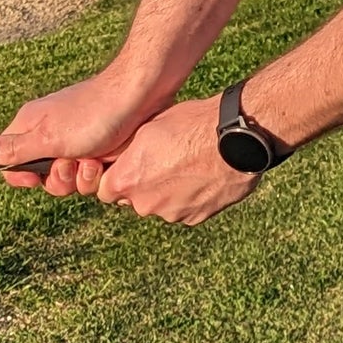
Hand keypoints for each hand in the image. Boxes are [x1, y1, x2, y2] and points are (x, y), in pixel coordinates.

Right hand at [0, 67, 170, 196]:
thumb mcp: (49, 137)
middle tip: (71, 163)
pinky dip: (99, 174)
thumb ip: (13, 149)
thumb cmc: (95, 113)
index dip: (20, 177)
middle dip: (57, 180)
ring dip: (81, 178)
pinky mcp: (101, 149)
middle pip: (42, 177)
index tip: (33, 180)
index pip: (10, 163)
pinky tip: (109, 162)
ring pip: (69, 179)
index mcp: (32, 128)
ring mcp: (78, 143)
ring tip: (94, 161)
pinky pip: (92, 175)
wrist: (142, 94)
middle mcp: (52, 135)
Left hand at [92, 97, 261, 226]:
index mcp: (127, 180)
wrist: (236, 139)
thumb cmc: (192, 124)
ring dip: (169, 192)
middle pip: (135, 199)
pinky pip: (185, 209)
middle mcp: (145, 204)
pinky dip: (190, 197)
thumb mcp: (150, 126)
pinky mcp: (196, 218)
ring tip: (189, 165)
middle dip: (144, 185)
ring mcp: (172, 214)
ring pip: (161, 205)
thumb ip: (129, 151)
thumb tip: (121, 158)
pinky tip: (203, 175)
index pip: (106, 190)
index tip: (131, 164)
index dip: (118, 176)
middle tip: (164, 161)